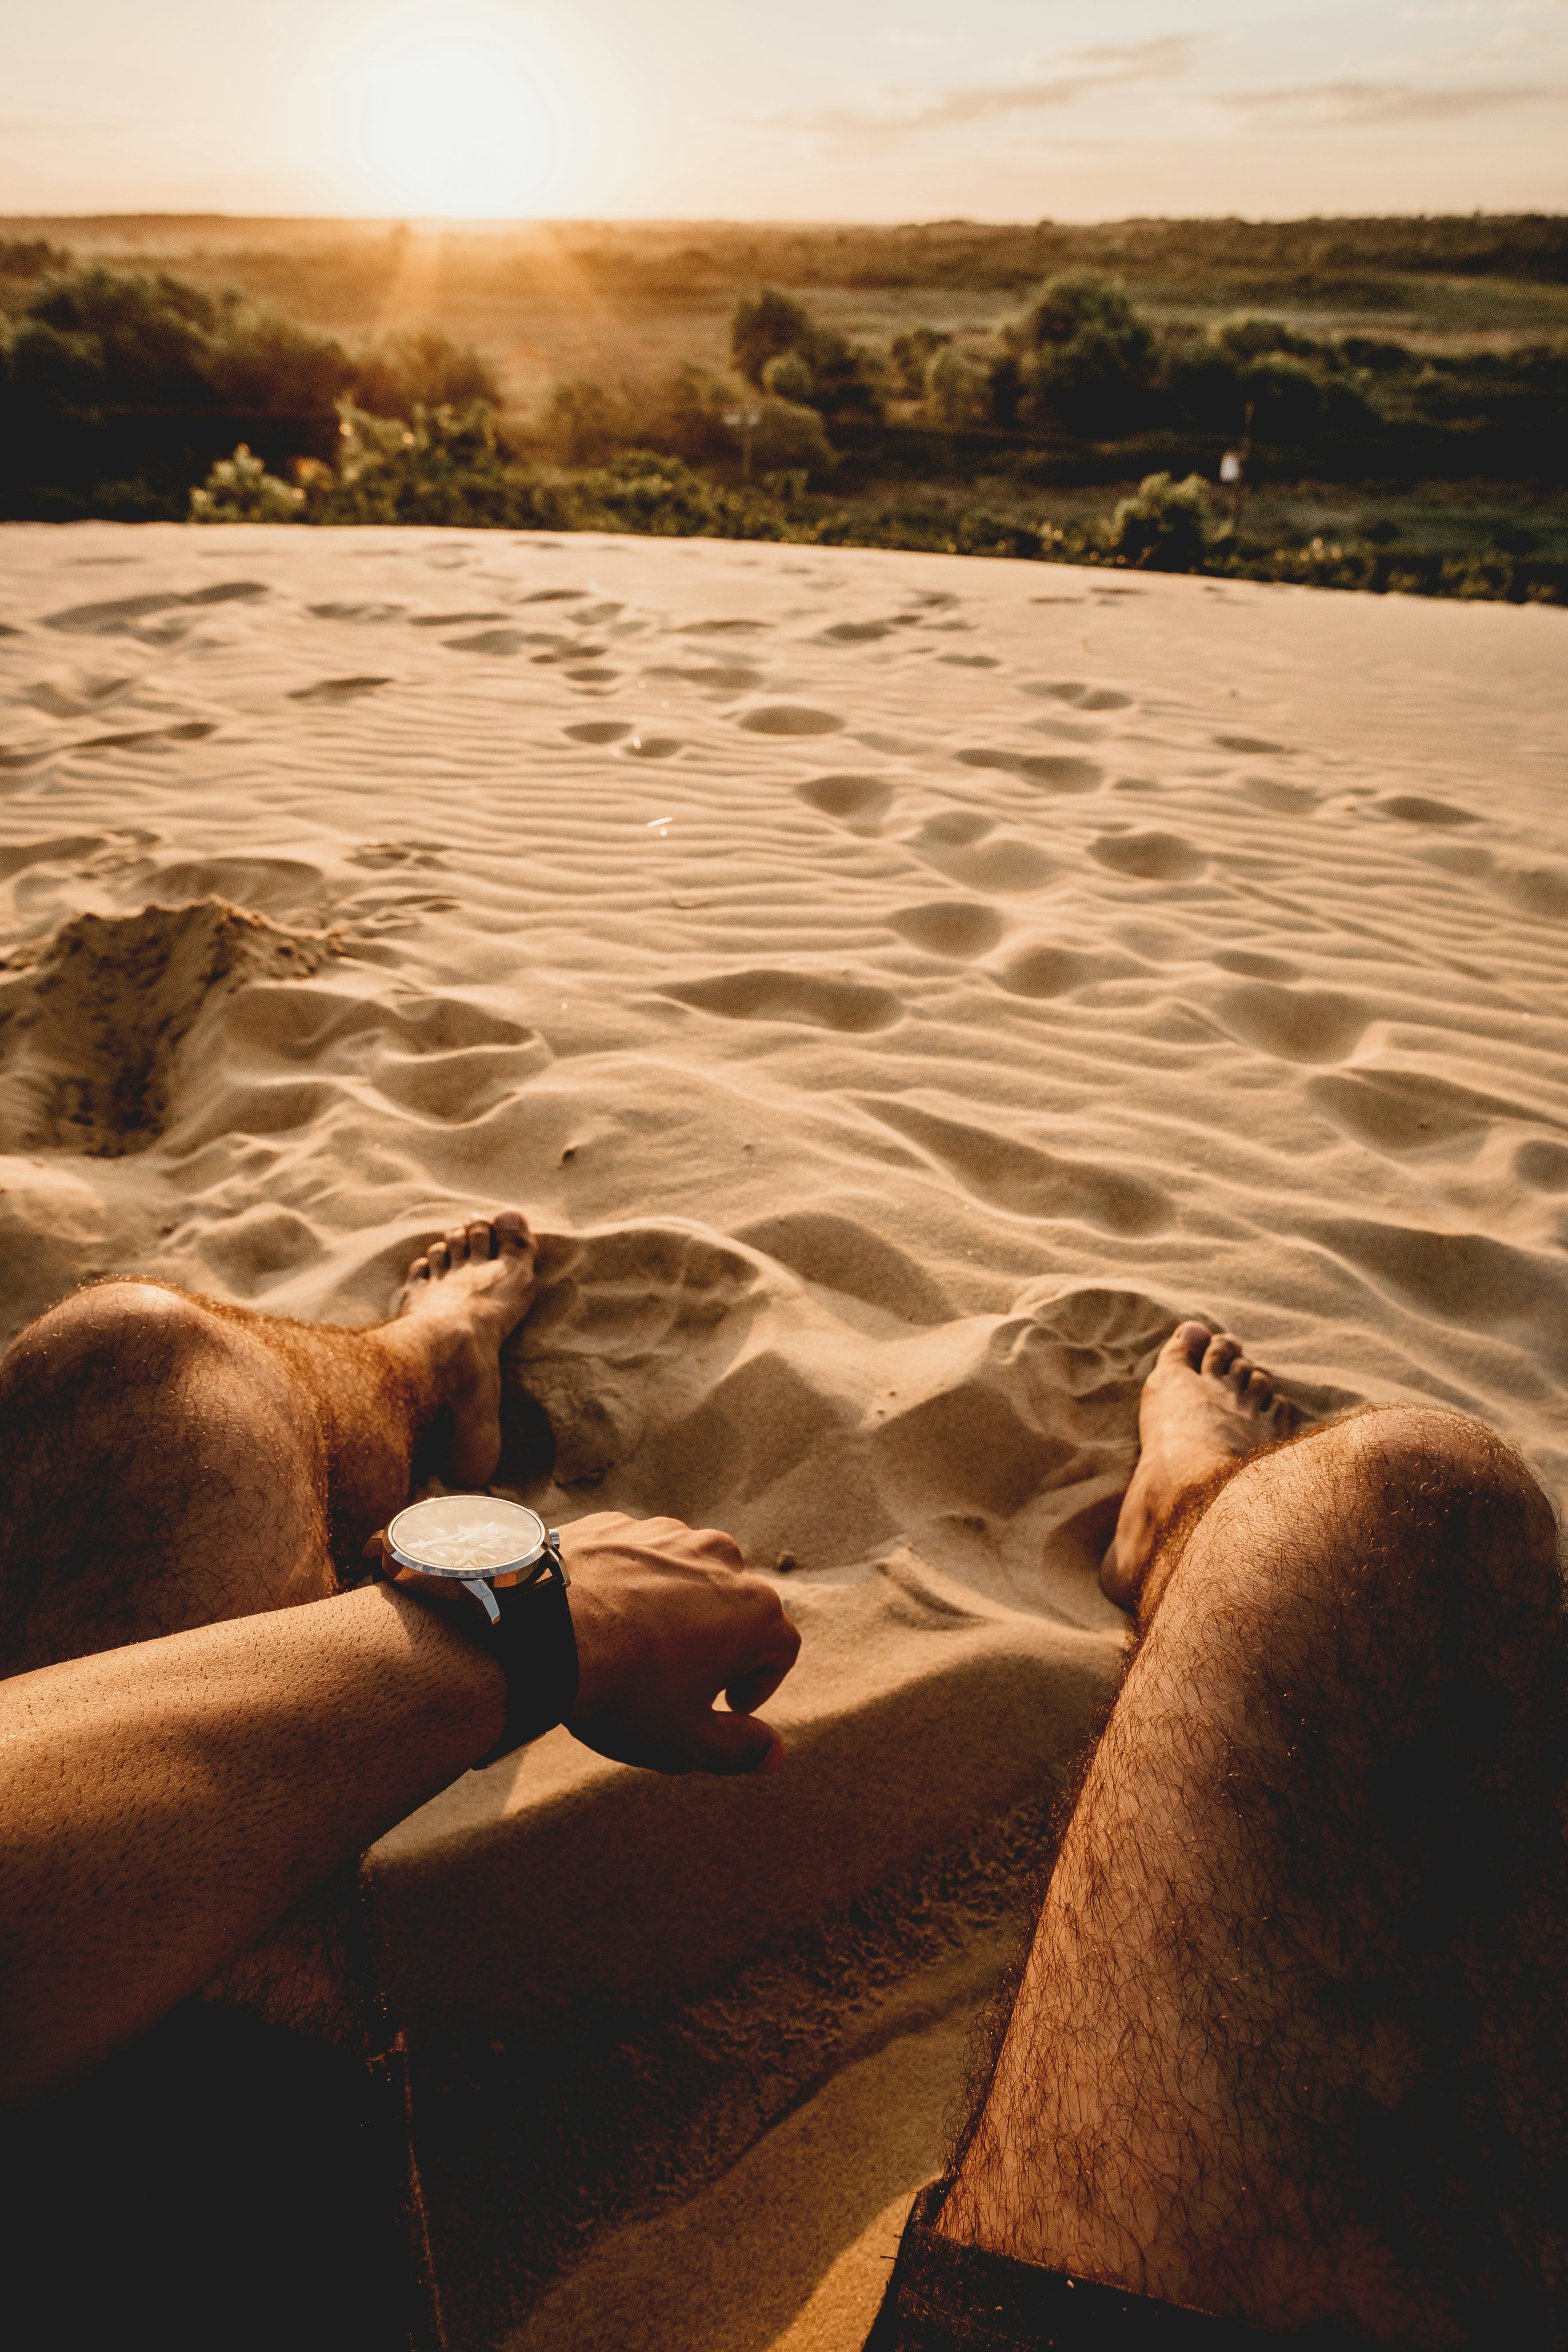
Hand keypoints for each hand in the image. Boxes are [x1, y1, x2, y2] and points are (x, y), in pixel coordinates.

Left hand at [558, 1513, 800, 1776]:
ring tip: (637, 1644)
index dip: (760, 1683)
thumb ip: (741, 1749)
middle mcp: (720, 1558)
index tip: (727, 1704)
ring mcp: (667, 1534)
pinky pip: (638, 1556)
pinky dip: (632, 1582)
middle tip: (681, 1678)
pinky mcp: (618, 1523)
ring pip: (687, 1574)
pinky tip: (602, 1615)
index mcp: (754, 1610)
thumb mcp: (687, 1741)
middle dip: (719, 1641)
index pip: (781, 1648)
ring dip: (676, 1606)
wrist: (540, 1631)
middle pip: (736, 1605)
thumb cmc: (624, 1690)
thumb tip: (777, 1753)